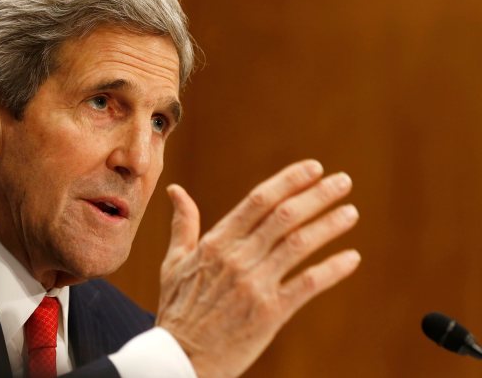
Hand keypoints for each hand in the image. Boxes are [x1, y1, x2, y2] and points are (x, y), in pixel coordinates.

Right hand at [156, 160, 360, 377]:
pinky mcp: (270, 313)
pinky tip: (351, 258)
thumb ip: (183, 224)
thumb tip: (176, 190)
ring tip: (351, 212)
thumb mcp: (174, 262)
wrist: (180, 359)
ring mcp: (254, 285)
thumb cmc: (178, 309)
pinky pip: (307, 284)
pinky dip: (332, 269)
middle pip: (284, 216)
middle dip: (317, 194)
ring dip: (329, 225)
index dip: (289, 181)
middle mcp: (237, 258)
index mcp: (216, 242)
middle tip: (343, 181)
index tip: (314, 168)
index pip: (259, 200)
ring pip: (299, 244)